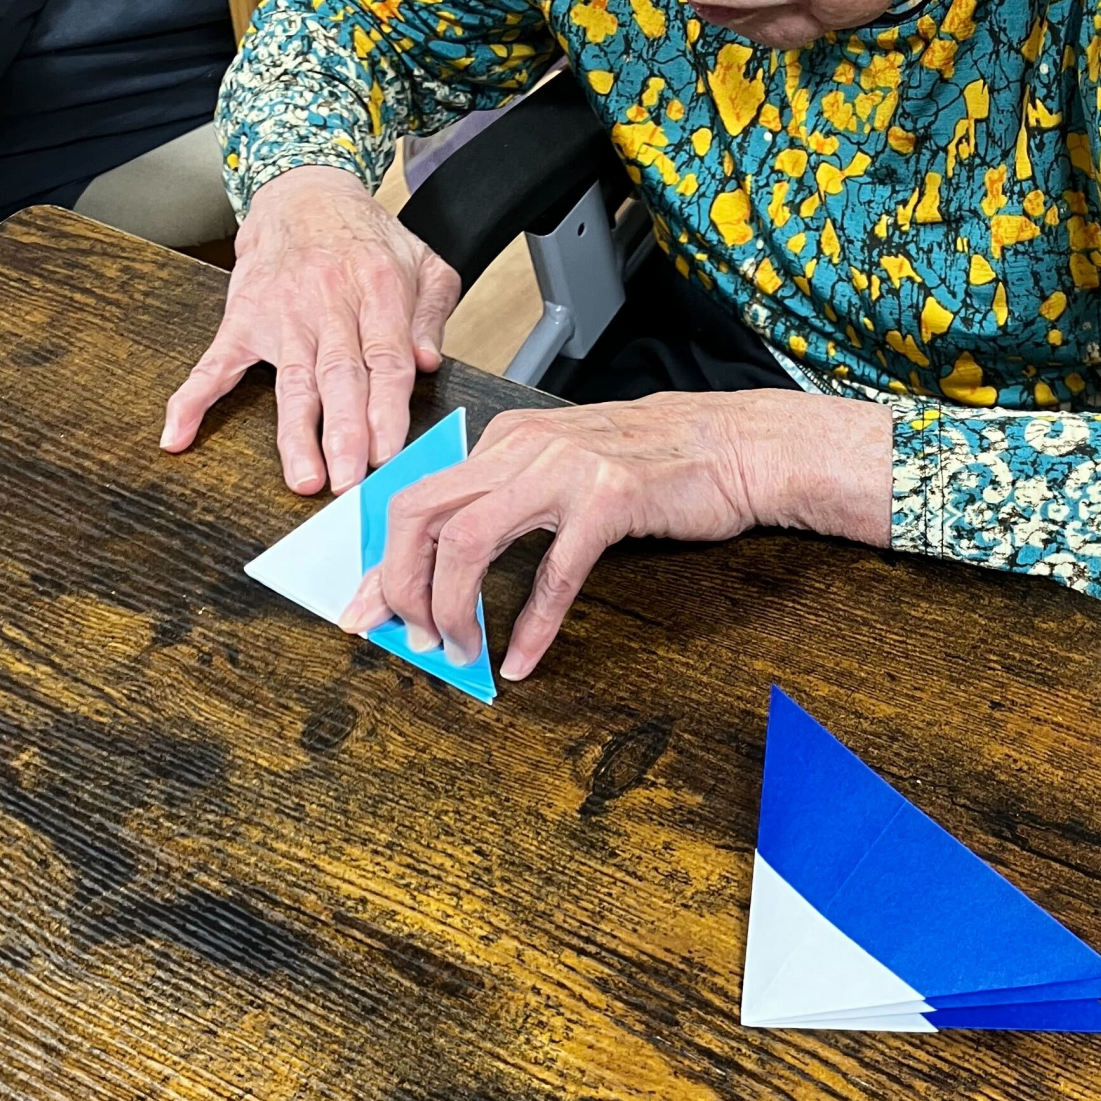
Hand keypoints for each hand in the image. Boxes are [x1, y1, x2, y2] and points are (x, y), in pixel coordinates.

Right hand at [161, 168, 459, 492]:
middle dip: (344, 431)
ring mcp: (282, 314)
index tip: (389, 451)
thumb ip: (432, 312)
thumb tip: (427, 362)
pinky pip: (215, 363)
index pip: (385, 358)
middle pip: (339, 376)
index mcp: (377, 289)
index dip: (387, 409)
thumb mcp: (422, 260)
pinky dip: (193, 400)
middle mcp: (328, 303)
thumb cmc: (367, 236)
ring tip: (305, 478)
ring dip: (295, 433)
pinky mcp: (243, 320)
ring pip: (291, 381)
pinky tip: (178, 435)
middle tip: (350, 480)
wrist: (303, 191)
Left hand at [337, 389, 893, 680]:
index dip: (381, 562)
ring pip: (468, 539)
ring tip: (458, 650)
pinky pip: (553, 572)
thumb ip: (511, 498)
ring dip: (450, 605)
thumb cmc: (655, 465)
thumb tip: (455, 562)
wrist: (736, 444)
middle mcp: (523, 447)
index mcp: (505, 439)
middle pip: (421, 515)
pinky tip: (523, 661)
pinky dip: (531, 625)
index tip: (365, 612)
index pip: (416, 498)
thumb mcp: (565, 465)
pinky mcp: (609, 500)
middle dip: (400, 585)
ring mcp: (564, 470)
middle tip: (409, 639)